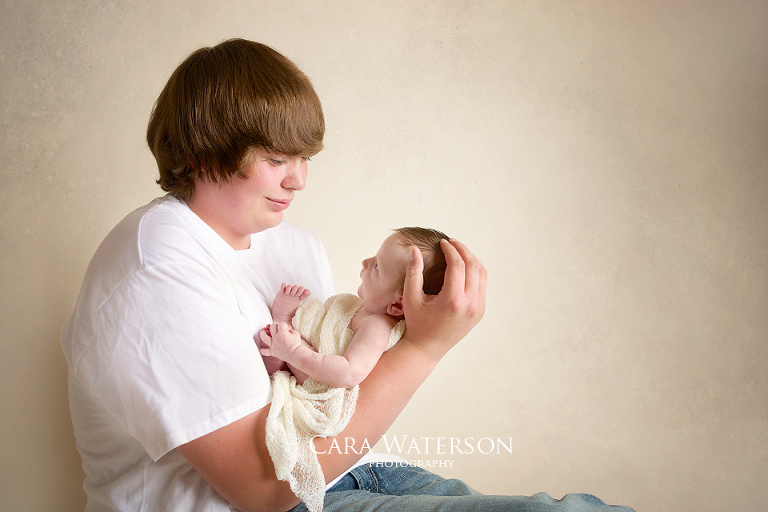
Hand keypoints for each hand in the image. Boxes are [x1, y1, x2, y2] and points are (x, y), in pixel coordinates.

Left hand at [259, 322, 303, 362]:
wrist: (296, 355)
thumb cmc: (296, 345)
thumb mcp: (296, 333)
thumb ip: (290, 329)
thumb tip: (286, 328)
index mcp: (282, 333)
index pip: (281, 324)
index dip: (284, 324)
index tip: (287, 328)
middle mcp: (276, 338)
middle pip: (272, 327)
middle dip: (275, 325)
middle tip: (278, 327)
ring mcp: (273, 345)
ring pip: (264, 337)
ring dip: (263, 333)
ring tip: (264, 331)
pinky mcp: (272, 352)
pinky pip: (265, 352)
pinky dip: (263, 350)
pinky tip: (262, 349)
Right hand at [401, 239, 486, 359]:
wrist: (427, 348)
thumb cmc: (416, 322)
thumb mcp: (411, 297)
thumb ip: (413, 271)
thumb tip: (414, 248)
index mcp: (453, 300)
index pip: (458, 265)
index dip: (451, 249)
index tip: (442, 242)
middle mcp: (470, 304)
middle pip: (473, 266)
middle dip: (463, 250)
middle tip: (451, 243)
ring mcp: (478, 308)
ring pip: (481, 274)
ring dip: (471, 259)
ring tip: (458, 252)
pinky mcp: (480, 311)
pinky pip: (482, 285)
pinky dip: (475, 271)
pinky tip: (463, 267)